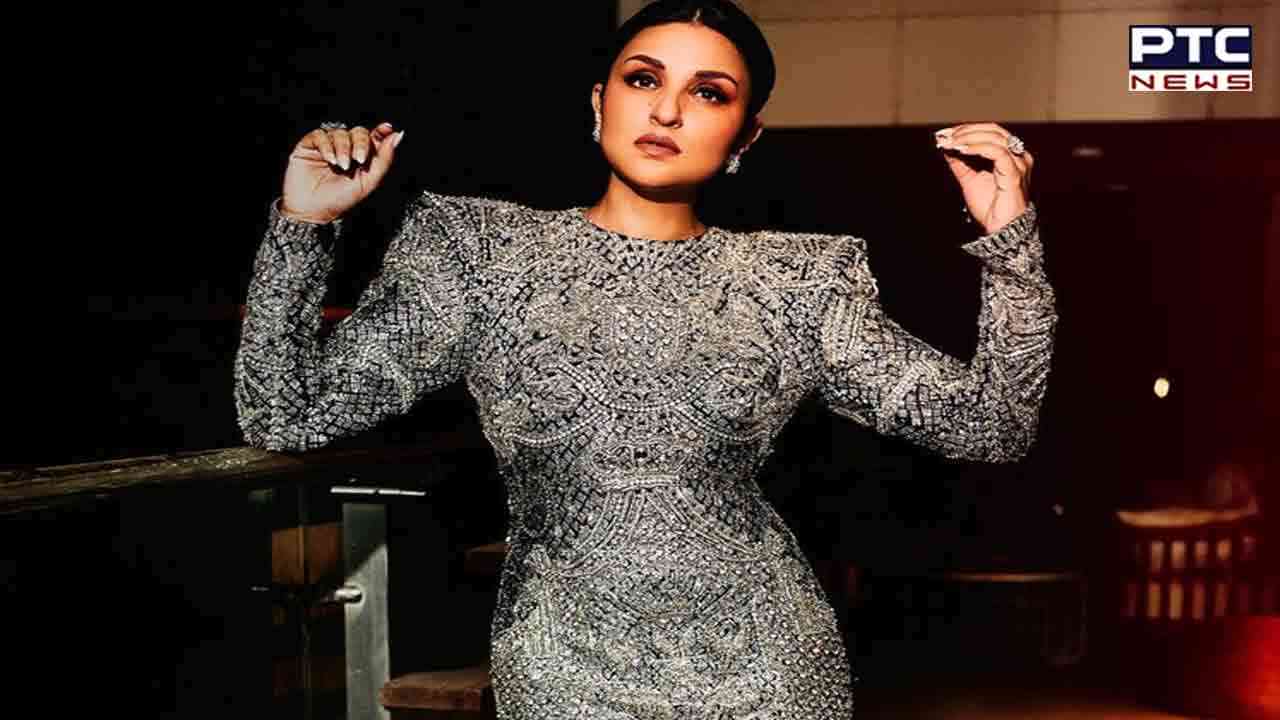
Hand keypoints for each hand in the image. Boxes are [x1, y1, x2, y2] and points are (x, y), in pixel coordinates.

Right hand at [279, 122, 403, 224]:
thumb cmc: (339, 200)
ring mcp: (328, 146)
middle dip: (361, 143)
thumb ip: (384, 160)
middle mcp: (346, 149)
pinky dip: (327, 145)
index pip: (373, 138)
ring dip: (343, 148)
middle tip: (359, 159)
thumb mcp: (368, 182)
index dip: (381, 131)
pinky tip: (329, 159)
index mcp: (362, 158)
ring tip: (341, 166)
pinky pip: (320, 135)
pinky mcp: (310, 145)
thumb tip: (397, 136)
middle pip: (359, 132)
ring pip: (340, 132)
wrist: (312, 210)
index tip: (387, 128)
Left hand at [934, 122, 1033, 234]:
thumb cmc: (989, 207)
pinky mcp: (1015, 174)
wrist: (1000, 230)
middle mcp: (1018, 156)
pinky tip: (962, 150)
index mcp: (1009, 155)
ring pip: (995, 138)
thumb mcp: (969, 179)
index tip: (944, 134)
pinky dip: (978, 148)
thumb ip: (959, 163)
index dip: (966, 129)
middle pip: (993, 130)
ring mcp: (1018, 164)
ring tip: (950, 143)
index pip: (989, 131)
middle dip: (965, 130)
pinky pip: (998, 153)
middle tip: (945, 136)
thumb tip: (945, 146)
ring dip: (969, 138)